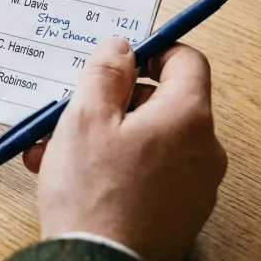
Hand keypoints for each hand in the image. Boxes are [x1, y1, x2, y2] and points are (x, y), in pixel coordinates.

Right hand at [22, 38, 226, 260]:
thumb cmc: (93, 194)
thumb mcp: (86, 117)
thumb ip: (105, 72)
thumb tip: (121, 46)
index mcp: (188, 117)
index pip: (187, 60)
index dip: (151, 52)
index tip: (119, 60)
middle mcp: (203, 150)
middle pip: (163, 103)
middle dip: (114, 102)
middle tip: (75, 110)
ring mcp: (195, 186)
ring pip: (149, 141)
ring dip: (106, 137)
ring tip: (57, 150)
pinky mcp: (179, 213)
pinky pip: (149, 174)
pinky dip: (116, 167)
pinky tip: (73, 178)